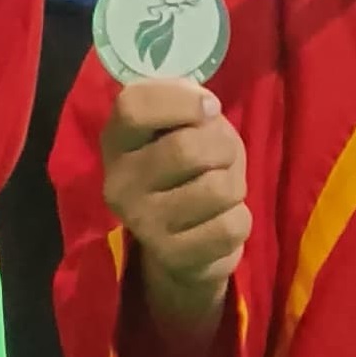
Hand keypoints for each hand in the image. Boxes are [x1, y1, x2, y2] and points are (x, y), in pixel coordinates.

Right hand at [101, 79, 250, 310]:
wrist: (175, 240)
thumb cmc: (181, 164)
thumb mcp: (178, 123)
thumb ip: (184, 102)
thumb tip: (205, 107)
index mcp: (116, 140)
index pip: (134, 106)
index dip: (182, 100)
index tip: (209, 107)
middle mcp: (119, 183)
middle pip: (188, 148)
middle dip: (224, 146)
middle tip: (222, 155)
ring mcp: (143, 224)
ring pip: (218, 188)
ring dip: (235, 183)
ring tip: (221, 187)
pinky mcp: (173, 257)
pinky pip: (232, 226)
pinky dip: (239, 218)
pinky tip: (220, 219)